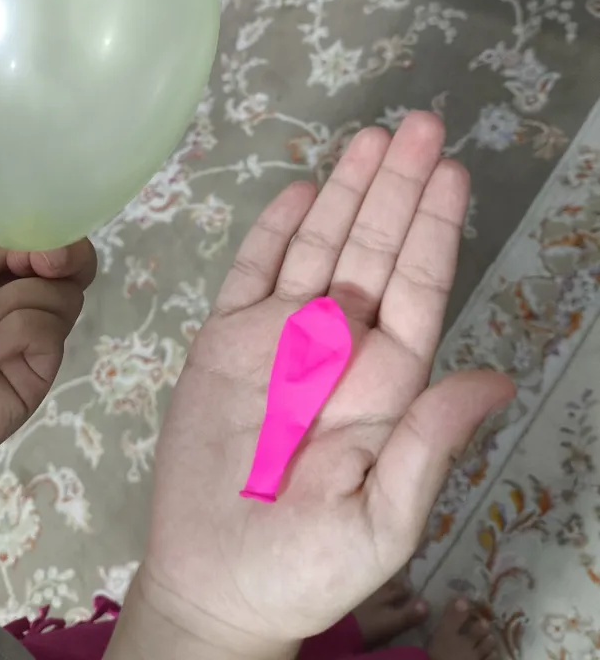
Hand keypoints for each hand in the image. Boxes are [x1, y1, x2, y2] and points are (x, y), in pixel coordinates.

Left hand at [0, 238, 95, 588]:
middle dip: (65, 257)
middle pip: (75, 270)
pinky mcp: (37, 378)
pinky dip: (16, 333)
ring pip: (63, 298)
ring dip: (16, 302)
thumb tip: (41, 238)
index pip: (46, 245)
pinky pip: (49, 336)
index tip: (39, 243)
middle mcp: (22, 308)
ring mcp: (33, 345)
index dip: (54, 236)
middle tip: (42, 263)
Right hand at [129, 112, 513, 658]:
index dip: (431, 229)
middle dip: (395, 187)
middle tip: (418, 123)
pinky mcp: (222, 341)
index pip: (415, 289)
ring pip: (317, 247)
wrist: (214, 586)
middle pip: (372, 251)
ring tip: (369, 139)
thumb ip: (428, 443)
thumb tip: (494, 379)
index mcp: (382, 383)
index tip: (448, 172)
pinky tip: (301, 192)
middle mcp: (335, 346)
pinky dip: (273, 230)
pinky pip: (251, 273)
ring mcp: (276, 338)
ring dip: (344, 192)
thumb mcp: (380, 521)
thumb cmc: (303, 567)